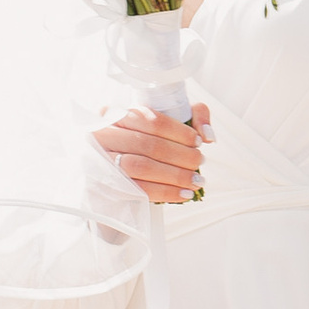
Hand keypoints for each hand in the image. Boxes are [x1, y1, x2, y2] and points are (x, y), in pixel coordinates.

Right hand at [93, 101, 213, 203]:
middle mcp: (103, 134)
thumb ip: (192, 115)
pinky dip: (164, 192)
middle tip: (199, 162)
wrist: (107, 167)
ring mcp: (100, 160)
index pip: (151, 120)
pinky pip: (137, 189)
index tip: (197, 141)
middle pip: (149, 145)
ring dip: (175, 175)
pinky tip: (183, 194)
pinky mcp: (104, 184)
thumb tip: (208, 135)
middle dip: (181, 156)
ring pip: (142, 166)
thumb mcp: (162, 121)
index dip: (178, 132)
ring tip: (196, 181)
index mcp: (115, 114)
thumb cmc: (139, 140)